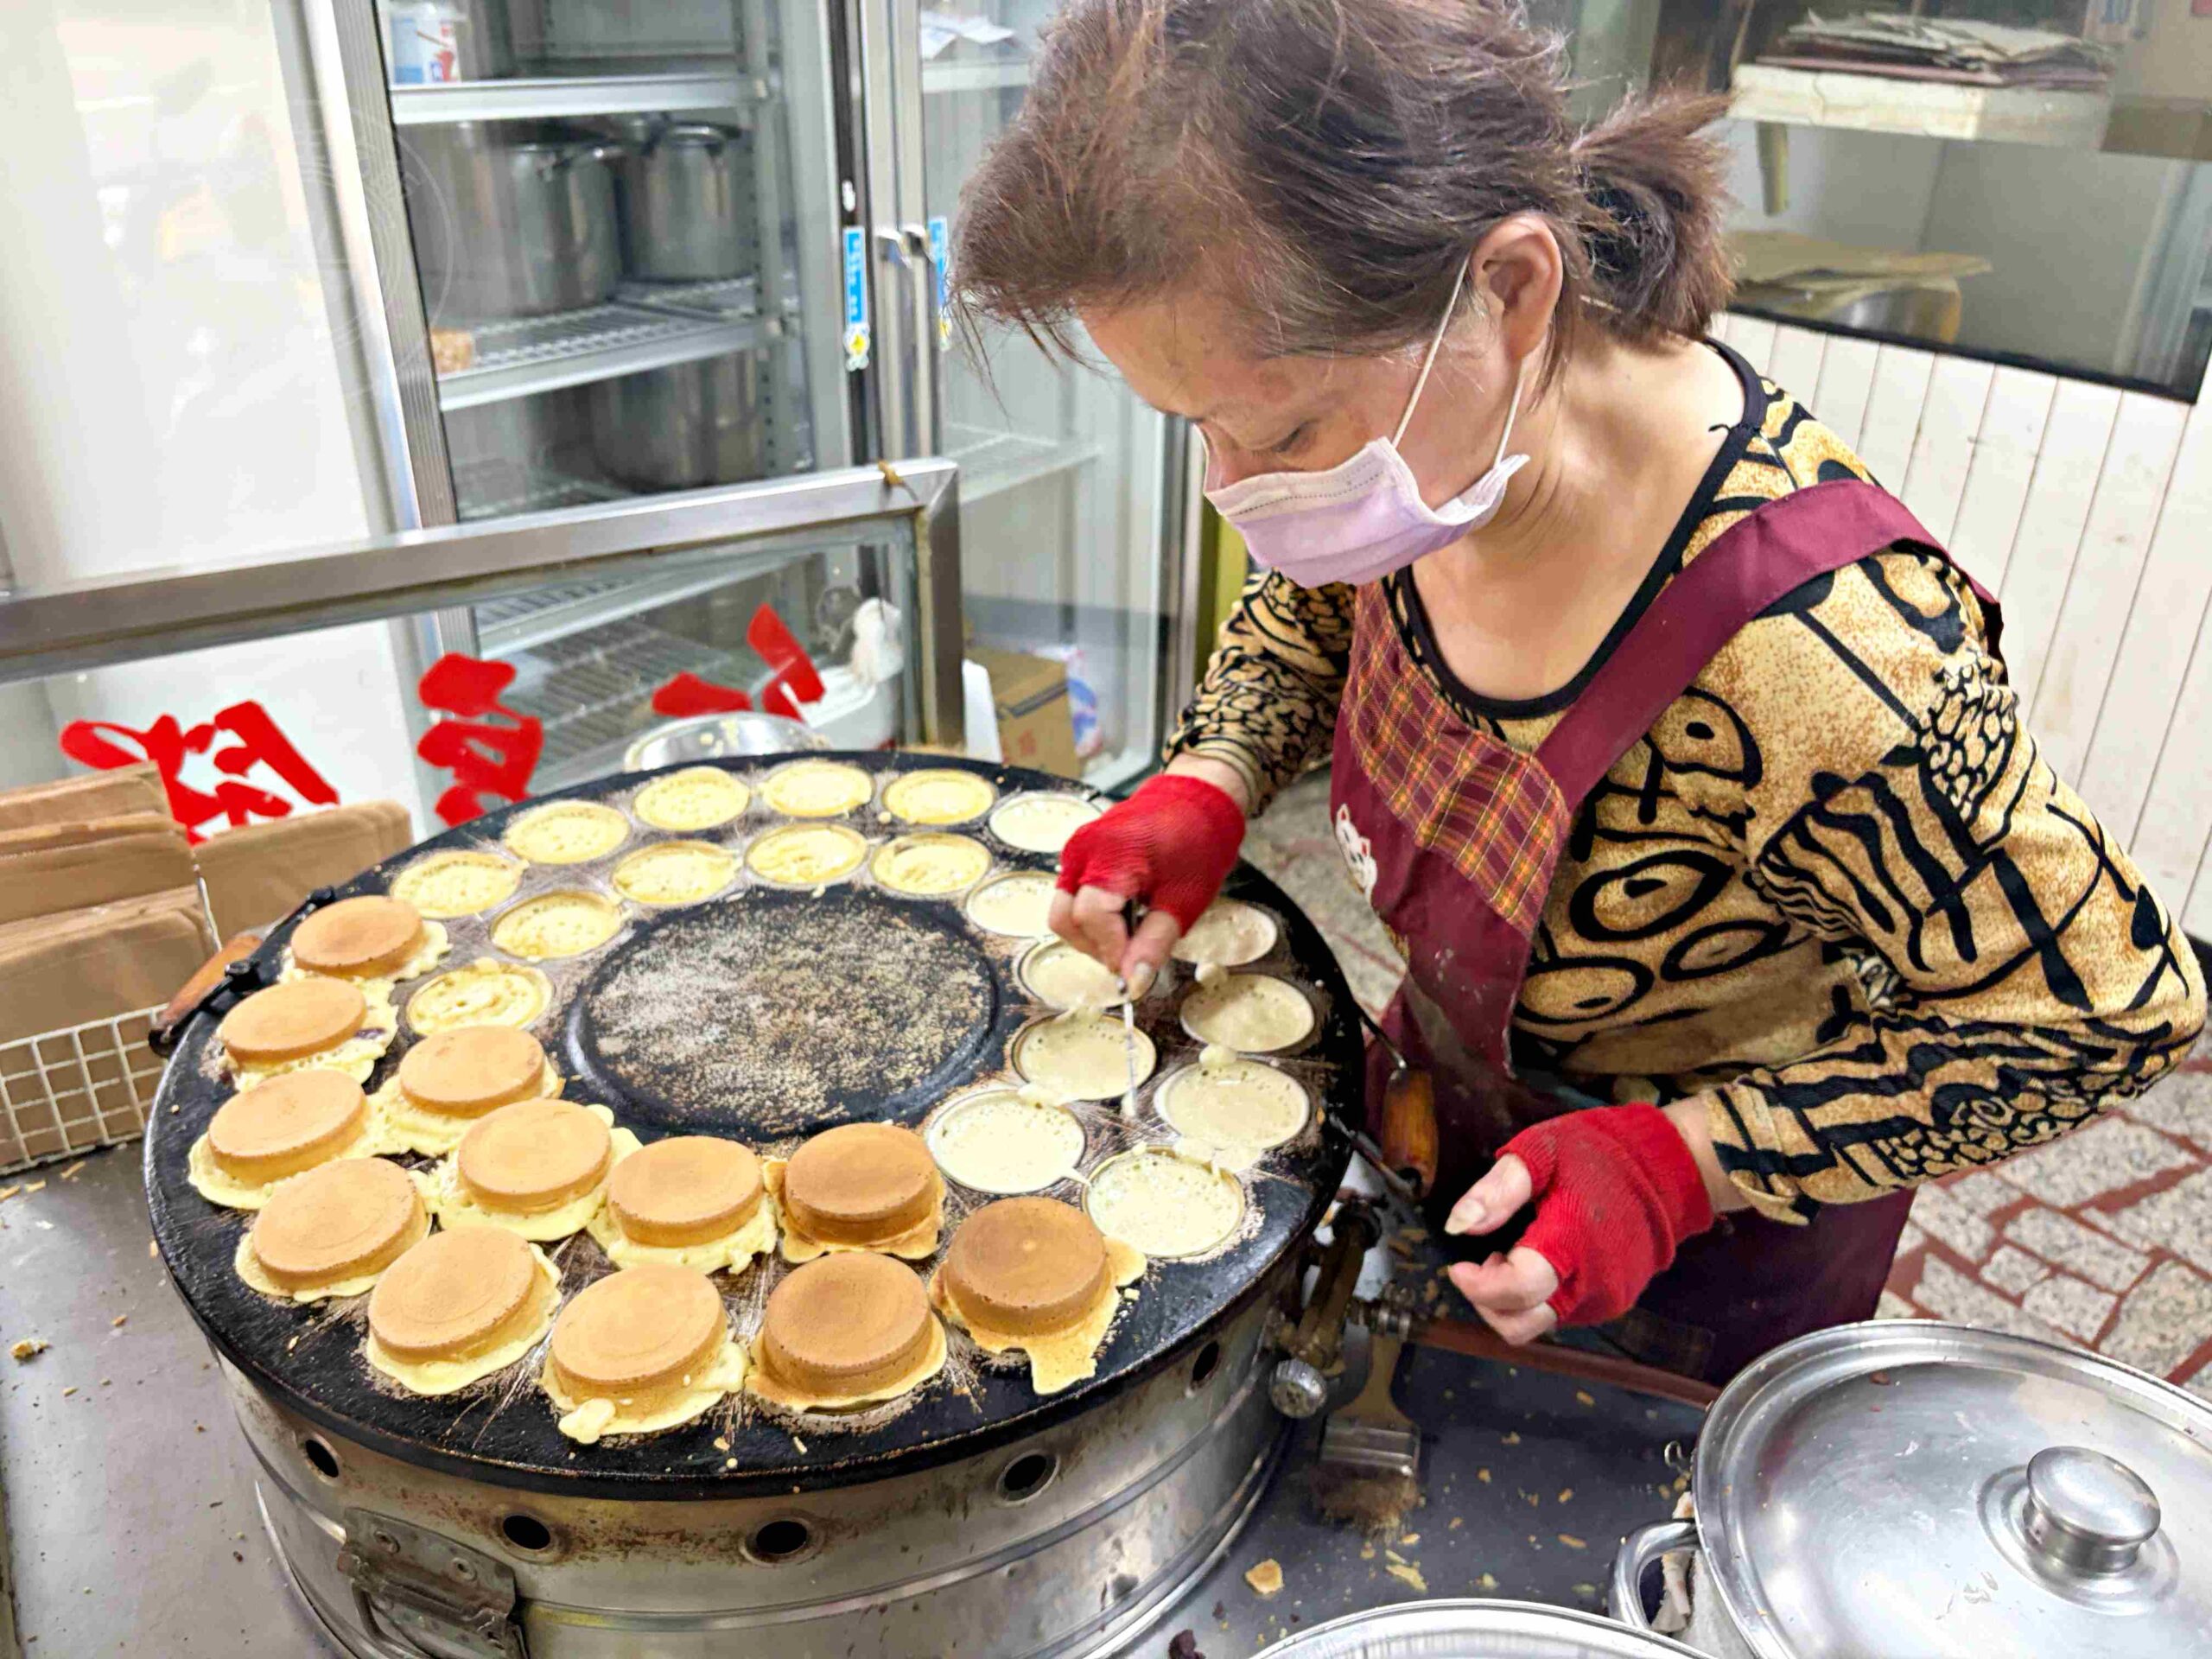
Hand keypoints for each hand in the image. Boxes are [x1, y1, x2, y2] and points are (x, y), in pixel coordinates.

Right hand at [1051, 770, 1246, 986]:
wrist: (1196, 800)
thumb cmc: (1197, 845)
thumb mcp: (1183, 902)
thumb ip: (1153, 944)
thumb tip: (1132, 982)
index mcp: (1111, 858)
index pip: (1090, 920)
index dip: (1110, 952)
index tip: (1133, 972)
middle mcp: (1083, 850)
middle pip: (1066, 918)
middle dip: (1095, 946)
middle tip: (1130, 956)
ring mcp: (1076, 847)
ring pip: (1063, 908)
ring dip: (1090, 932)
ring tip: (1129, 933)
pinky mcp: (1078, 850)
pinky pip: (1070, 892)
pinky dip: (1091, 913)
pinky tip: (1123, 914)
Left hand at [1443, 1103, 1715, 1341]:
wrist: (1667, 1169)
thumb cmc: (1602, 1154)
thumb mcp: (1541, 1152)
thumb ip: (1497, 1191)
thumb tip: (1458, 1225)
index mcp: (1572, 1243)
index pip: (1515, 1292)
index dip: (1476, 1287)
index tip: (1458, 1266)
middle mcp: (1591, 1283)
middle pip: (1521, 1325)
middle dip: (1488, 1301)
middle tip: (1484, 1261)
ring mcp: (1606, 1298)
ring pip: (1540, 1323)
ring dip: (1513, 1299)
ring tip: (1515, 1251)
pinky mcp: (1614, 1302)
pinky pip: (1563, 1313)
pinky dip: (1539, 1296)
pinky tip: (1540, 1258)